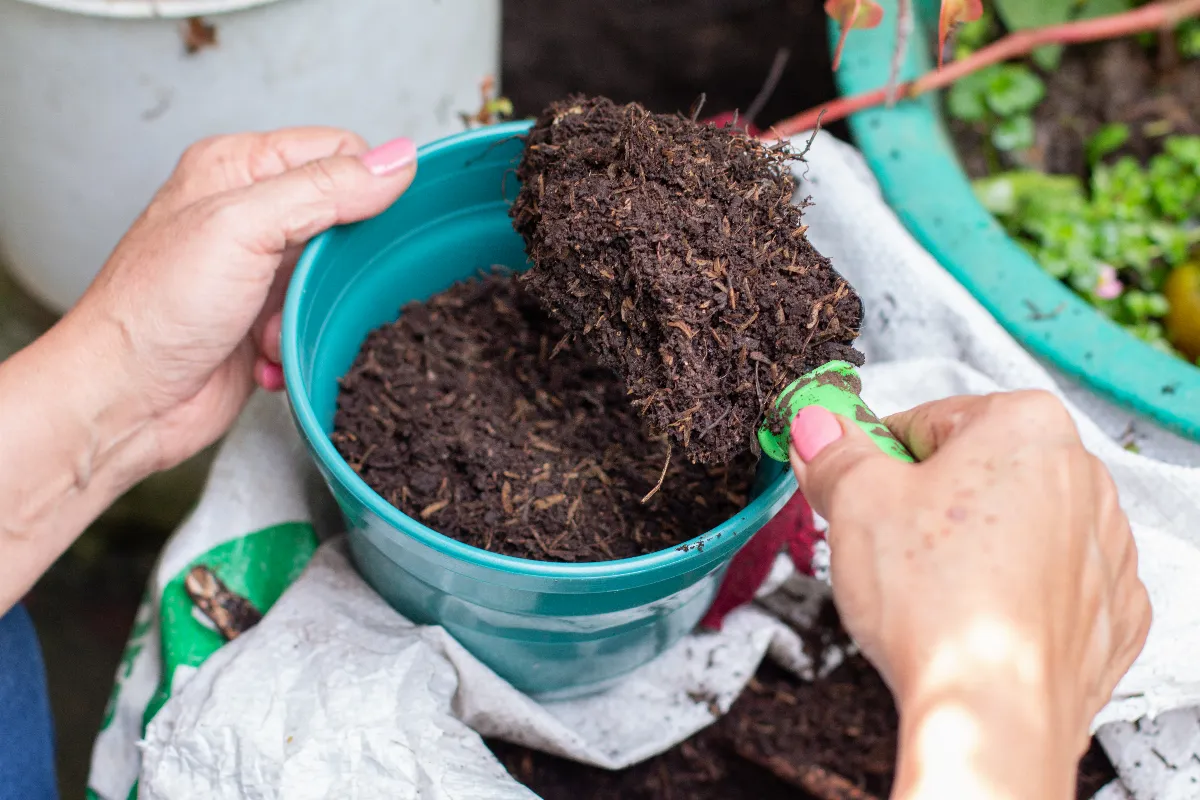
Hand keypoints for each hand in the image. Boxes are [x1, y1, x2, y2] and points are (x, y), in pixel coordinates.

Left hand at [65, 128, 416, 471]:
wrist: (123, 400)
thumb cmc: (154, 312)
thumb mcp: (244, 228)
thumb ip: (325, 189)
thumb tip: (396, 162)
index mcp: (236, 167)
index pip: (339, 152)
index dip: (363, 188)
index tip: (355, 231)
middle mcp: (247, 212)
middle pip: (344, 218)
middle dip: (335, 264)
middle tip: (302, 283)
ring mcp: (256, 268)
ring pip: (336, 277)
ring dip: (314, 308)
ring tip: (272, 323)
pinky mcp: (264, 317)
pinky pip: (318, 320)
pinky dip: (300, 340)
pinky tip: (265, 351)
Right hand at [788, 391, 1149, 799]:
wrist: (992, 713)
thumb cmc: (934, 601)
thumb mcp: (855, 500)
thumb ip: (836, 452)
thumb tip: (818, 427)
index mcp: (1026, 425)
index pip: (926, 421)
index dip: (876, 458)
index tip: (854, 488)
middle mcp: (1083, 476)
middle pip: (973, 471)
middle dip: (924, 502)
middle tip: (884, 544)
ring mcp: (1104, 548)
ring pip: (1011, 527)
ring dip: (968, 547)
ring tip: (928, 591)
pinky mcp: (1109, 612)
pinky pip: (1046, 585)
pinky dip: (1009, 595)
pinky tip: (972, 620)